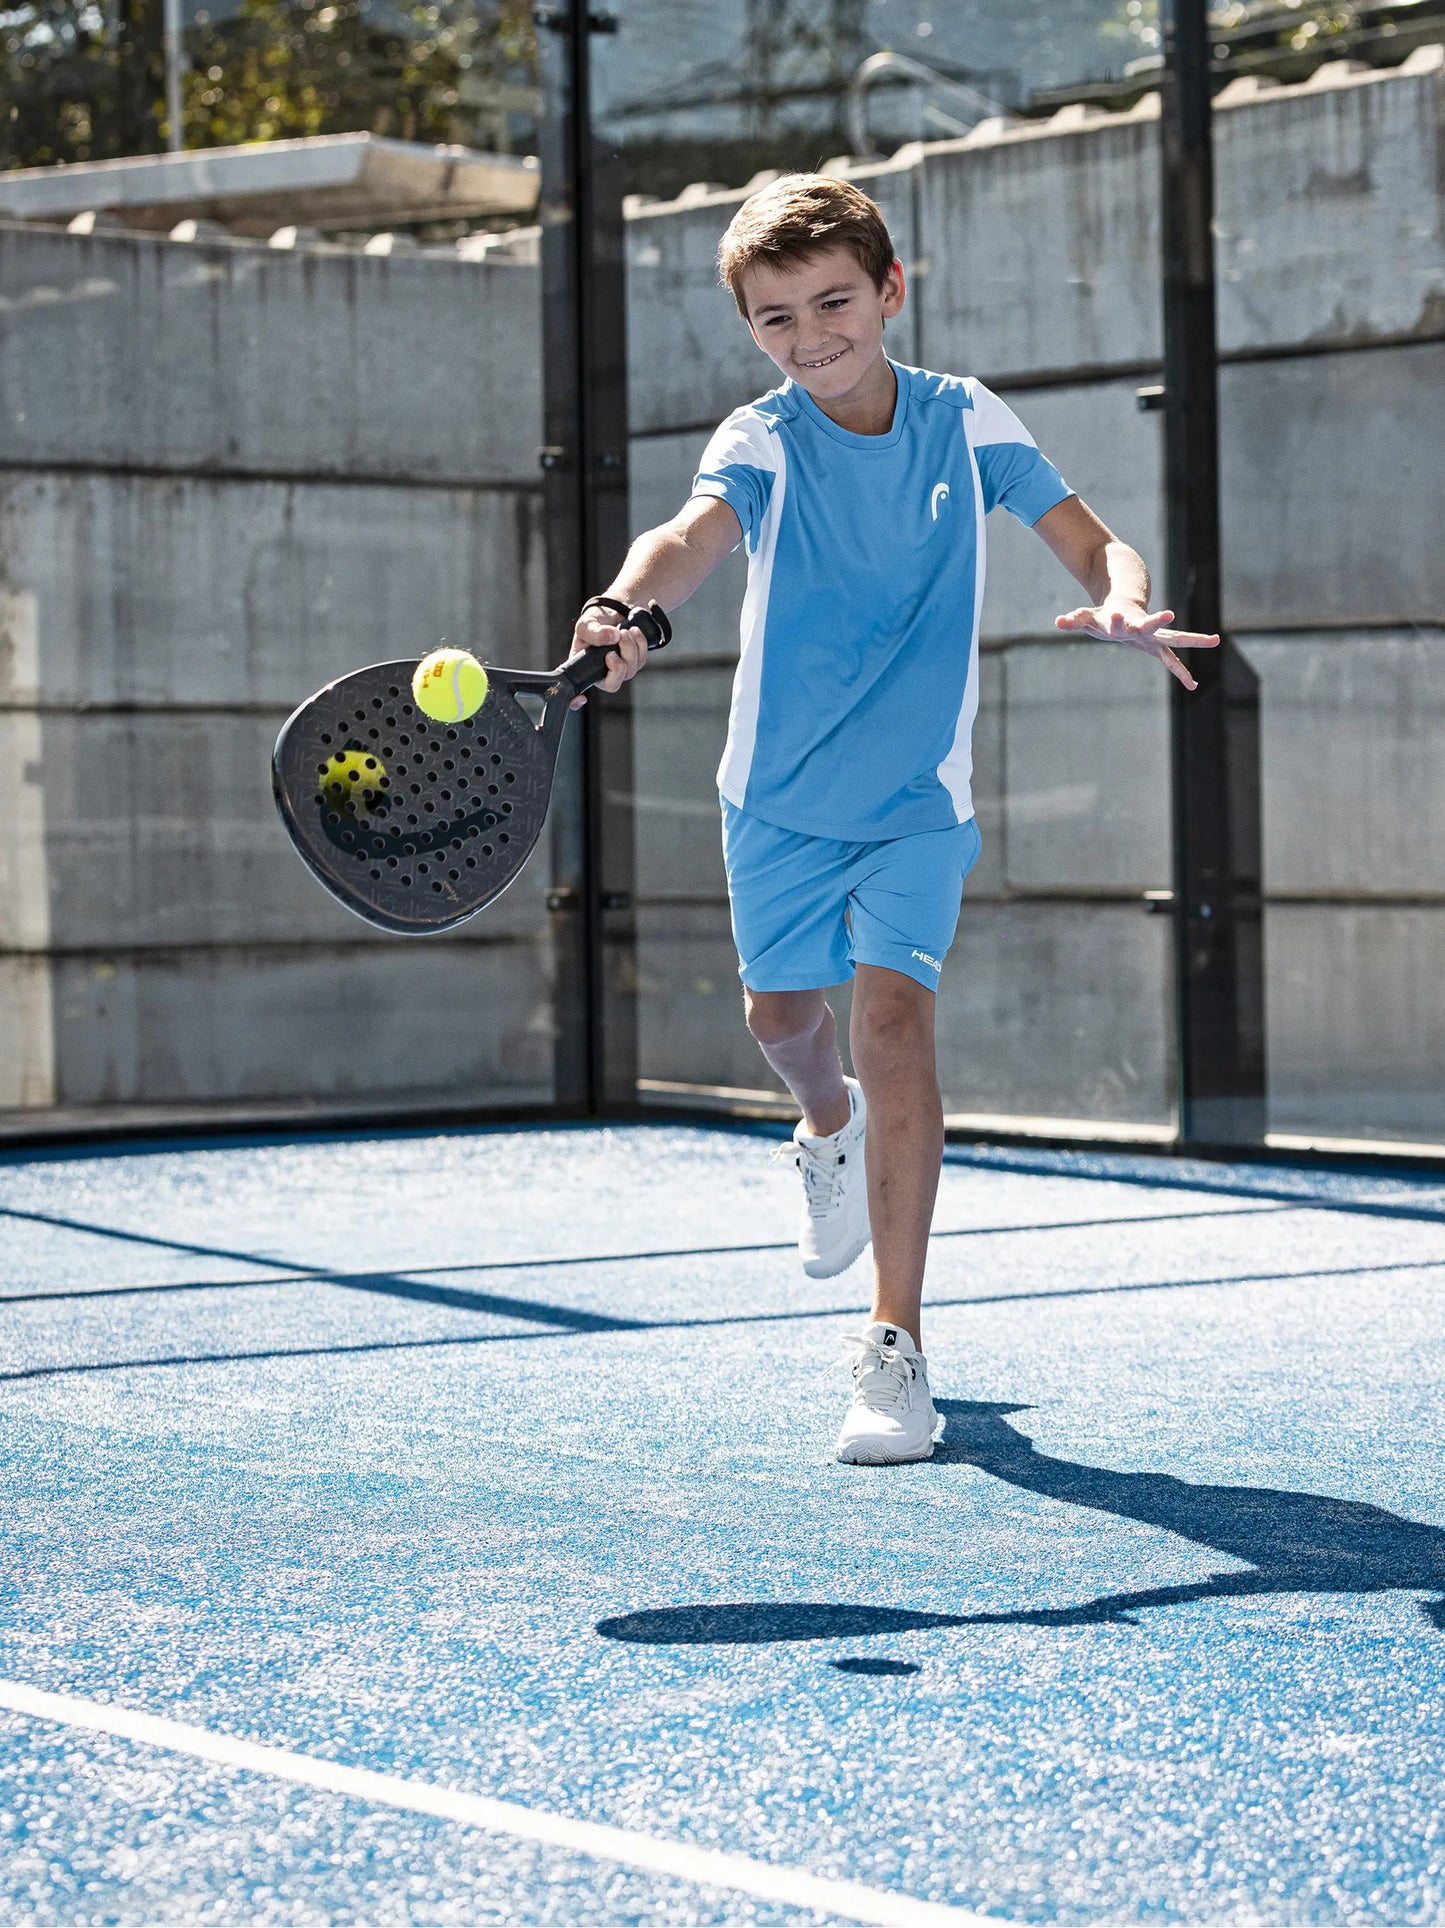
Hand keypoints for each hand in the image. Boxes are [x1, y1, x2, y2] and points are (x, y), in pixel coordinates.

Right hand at [565, 609, 649, 709]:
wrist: (615, 610)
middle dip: (618, 664)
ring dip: (630, 647)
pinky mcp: (635, 662)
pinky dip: (639, 643)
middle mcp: (602, 673)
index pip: (577, 690)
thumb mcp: (586, 623)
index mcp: (584, 667)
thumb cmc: (596, 620)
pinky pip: (641, 660)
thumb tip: (612, 637)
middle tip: (617, 641)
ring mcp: (620, 669)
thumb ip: (593, 632)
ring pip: (630, 670)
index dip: (576, 701)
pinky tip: (633, 631)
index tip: (582, 698)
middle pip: (612, 684)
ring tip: (624, 630)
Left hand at [1054, 600, 1219, 690]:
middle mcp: (1141, 628)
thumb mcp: (1086, 618)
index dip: (1114, 619)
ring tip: (1215, 640)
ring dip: (1193, 640)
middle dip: (1159, 621)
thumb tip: (1058, 621)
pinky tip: (1194, 686)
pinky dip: (1181, 673)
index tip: (1114, 615)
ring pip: (1174, 639)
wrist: (1122, 608)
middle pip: (1152, 625)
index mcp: (1122, 621)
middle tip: (1169, 614)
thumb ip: (1074, 619)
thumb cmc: (1102, 616)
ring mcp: (1152, 637)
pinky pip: (1172, 662)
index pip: (1117, 621)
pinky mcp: (1157, 647)